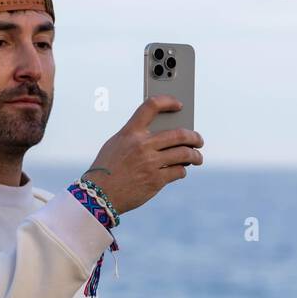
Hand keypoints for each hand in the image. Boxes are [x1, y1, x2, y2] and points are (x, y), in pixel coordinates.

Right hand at [82, 96, 203, 215]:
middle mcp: (142, 145)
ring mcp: (150, 163)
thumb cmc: (106, 170)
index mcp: (130, 132)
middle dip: (194, 137)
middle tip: (198, 140)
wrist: (98, 195)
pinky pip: (178, 171)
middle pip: (179, 133)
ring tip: (197, 158)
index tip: (179, 105)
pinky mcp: (155, 180)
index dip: (168, 101)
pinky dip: (182, 171)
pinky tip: (181, 171)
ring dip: (195, 155)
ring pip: (184, 153)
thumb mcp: (115, 145)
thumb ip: (135, 137)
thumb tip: (161, 137)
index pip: (152, 106)